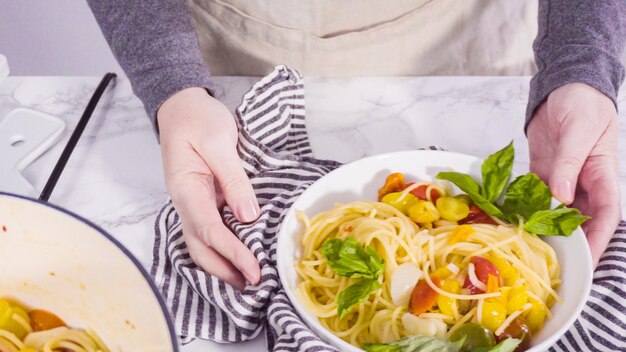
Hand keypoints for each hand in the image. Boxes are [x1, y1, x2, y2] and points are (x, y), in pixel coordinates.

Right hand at [157, 87, 260, 288]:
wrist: (182, 106)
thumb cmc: (197, 119)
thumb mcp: (218, 143)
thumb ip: (234, 180)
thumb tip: (248, 215)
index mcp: (186, 189)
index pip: (210, 231)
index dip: (234, 254)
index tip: (255, 270)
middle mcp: (185, 202)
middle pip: (200, 247)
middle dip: (225, 270)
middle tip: (252, 284)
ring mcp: (192, 203)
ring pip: (202, 243)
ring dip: (222, 264)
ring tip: (247, 279)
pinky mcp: (202, 200)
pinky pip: (210, 230)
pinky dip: (223, 248)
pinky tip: (239, 255)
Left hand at [528, 83, 620, 266]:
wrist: (565, 85)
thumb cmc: (583, 103)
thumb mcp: (579, 131)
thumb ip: (570, 163)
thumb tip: (562, 195)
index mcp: (602, 174)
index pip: (606, 214)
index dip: (599, 239)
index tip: (588, 259)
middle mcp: (582, 182)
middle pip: (580, 220)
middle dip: (569, 242)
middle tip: (551, 262)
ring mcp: (561, 178)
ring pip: (554, 211)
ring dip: (543, 227)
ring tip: (527, 246)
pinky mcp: (542, 172)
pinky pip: (533, 196)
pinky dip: (524, 207)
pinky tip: (512, 220)